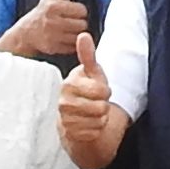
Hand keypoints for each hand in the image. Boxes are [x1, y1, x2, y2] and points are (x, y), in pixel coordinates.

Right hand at [6, 0, 86, 60]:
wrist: (27, 33)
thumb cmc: (44, 12)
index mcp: (53, 6)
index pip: (82, 10)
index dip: (79, 11)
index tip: (73, 11)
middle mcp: (52, 21)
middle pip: (82, 24)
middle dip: (79, 23)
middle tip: (72, 22)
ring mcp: (52, 36)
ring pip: (78, 36)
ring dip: (77, 34)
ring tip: (69, 30)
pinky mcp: (53, 48)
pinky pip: (73, 47)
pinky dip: (72, 45)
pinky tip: (65, 39)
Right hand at [59, 31, 117, 157]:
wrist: (77, 117)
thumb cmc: (87, 91)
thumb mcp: (92, 72)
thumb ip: (88, 55)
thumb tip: (83, 35)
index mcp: (69, 84)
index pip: (101, 90)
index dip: (106, 91)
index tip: (100, 89)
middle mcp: (64, 101)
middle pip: (101, 107)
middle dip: (104, 105)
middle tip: (97, 102)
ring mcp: (65, 119)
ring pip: (98, 120)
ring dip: (101, 118)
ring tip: (93, 113)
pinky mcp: (69, 133)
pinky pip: (94, 133)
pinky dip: (96, 129)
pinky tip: (89, 124)